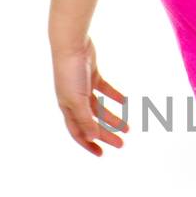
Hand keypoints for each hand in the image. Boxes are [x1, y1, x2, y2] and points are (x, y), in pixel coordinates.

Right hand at [53, 36, 128, 156]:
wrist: (70, 42)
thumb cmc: (70, 71)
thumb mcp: (77, 99)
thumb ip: (84, 119)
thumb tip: (92, 138)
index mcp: (67, 107)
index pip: (77, 131)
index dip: (88, 144)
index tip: (102, 154)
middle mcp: (73, 99)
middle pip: (91, 122)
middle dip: (105, 134)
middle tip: (122, 144)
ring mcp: (82, 86)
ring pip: (98, 108)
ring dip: (112, 118)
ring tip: (128, 128)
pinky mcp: (91, 74)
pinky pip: (104, 90)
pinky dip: (114, 96)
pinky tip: (124, 102)